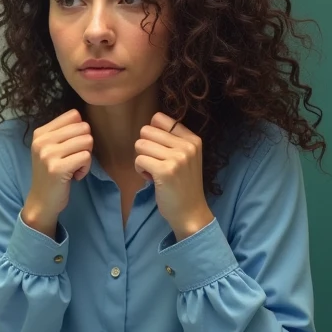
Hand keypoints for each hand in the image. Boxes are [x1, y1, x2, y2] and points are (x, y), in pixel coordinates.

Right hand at [22, 109, 92, 238]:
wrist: (42, 201)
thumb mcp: (50, 148)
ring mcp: (48, 154)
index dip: (80, 131)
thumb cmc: (51, 174)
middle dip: (85, 144)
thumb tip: (82, 119)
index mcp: (40, 133)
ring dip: (86, 157)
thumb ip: (63, 132)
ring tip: (74, 167)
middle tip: (74, 159)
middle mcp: (42, 141)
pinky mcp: (57, 168)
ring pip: (87, 141)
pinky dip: (85, 168)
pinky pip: (86, 157)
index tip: (71, 147)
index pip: (74, 115)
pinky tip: (75, 175)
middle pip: (83, 127)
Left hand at [134, 113, 213, 240]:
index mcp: (193, 139)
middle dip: (145, 147)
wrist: (191, 212)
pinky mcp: (165, 171)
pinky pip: (138, 160)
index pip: (159, 118)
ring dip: (142, 159)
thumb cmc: (183, 184)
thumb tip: (149, 124)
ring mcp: (177, 158)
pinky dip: (139, 170)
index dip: (152, 134)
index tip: (159, 149)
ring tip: (154, 171)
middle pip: (146, 131)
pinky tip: (151, 178)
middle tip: (155, 162)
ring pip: (140, 145)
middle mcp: (187, 146)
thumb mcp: (187, 157)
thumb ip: (172, 140)